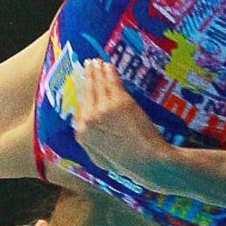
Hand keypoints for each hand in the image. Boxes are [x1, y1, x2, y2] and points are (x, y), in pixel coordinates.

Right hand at [74, 59, 168, 183]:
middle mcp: (89, 119)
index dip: (83, 96)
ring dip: (97, 70)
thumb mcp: (100, 160)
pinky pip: (111, 81)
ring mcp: (103, 108)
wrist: (146, 161)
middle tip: (88, 66)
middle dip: (87, 77)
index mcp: (83, 133)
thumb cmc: (126, 163)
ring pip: (98, 84)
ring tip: (96, 62)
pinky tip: (108, 66)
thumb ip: (89, 145)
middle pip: (86, 92)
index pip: (79, 109)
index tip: (84, 88)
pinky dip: (109, 72)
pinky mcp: (119, 101)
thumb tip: (82, 133)